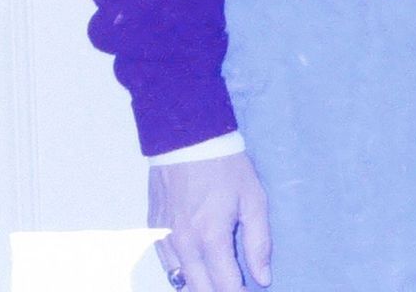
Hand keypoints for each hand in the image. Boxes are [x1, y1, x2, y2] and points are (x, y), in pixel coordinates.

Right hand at [151, 152, 271, 290]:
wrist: (187, 138)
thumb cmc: (225, 167)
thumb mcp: (253, 200)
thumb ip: (258, 242)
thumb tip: (263, 278)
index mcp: (211, 238)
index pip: (226, 287)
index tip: (250, 291)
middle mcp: (183, 245)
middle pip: (200, 290)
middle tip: (236, 287)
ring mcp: (163, 239)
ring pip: (179, 282)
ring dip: (198, 286)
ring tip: (217, 280)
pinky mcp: (152, 230)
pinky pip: (165, 265)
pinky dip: (181, 273)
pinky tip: (195, 270)